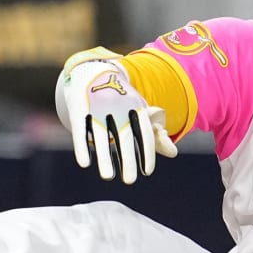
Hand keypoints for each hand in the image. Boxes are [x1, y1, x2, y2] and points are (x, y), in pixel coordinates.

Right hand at [57, 48, 177, 183]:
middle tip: (130, 181)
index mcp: (135, 106)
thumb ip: (155, 132)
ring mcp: (97, 108)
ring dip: (105, 158)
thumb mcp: (139, 108)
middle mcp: (117, 107)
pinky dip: (83, 147)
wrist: (93, 71)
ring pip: (102, 137)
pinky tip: (85, 163)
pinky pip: (81, 131)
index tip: (148, 171)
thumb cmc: (123, 99)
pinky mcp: (79, 109)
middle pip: (124, 137)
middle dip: (128, 160)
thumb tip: (174, 153)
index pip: (143, 132)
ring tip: (109, 177)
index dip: (146, 152)